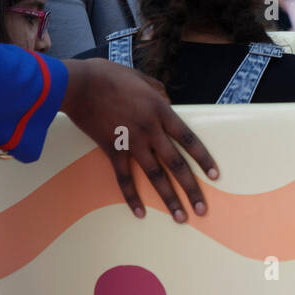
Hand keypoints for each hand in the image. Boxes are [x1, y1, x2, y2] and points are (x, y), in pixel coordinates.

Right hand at [60, 58, 218, 221]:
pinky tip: (139, 213)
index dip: (203, 159)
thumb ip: (158, 92)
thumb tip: (168, 102)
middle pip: (176, 164)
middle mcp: (150, 130)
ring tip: (180, 217)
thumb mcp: (142, 78)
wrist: (80, 84)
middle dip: (191, 188)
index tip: (214, 176)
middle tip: (202, 208)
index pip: (189, 140)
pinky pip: (124, 178)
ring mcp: (131, 142)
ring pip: (155, 176)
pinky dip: (131, 196)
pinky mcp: (112, 150)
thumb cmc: (110, 76)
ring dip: (169, 198)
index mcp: (161, 111)